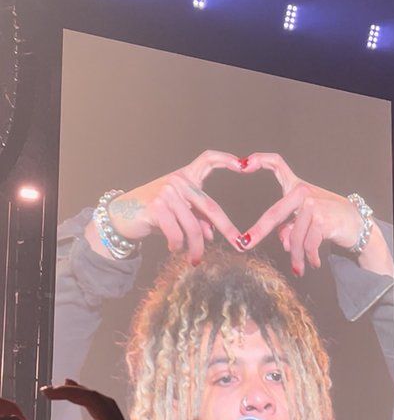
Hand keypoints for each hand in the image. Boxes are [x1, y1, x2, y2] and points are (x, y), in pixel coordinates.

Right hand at [90, 150, 243, 264]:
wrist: (121, 217)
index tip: (245, 164)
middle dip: (227, 228)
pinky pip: (177, 233)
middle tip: (239, 244)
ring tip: (195, 259)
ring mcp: (167, 192)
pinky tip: (174, 249)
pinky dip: (178, 246)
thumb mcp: (178, 214)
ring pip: (193, 227)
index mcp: (185, 177)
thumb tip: (212, 236)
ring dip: (196, 248)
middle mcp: (177, 181)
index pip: (207, 160)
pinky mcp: (157, 207)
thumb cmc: (153, 214)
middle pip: (210, 207)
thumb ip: (197, 220)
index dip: (226, 160)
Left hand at [238, 152, 366, 274]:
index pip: (277, 164)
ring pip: (294, 238)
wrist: (356, 223)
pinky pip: (308, 245)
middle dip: (258, 231)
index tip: (243, 164)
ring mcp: (314, 205)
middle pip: (275, 214)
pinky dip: (309, 258)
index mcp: (297, 187)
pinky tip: (312, 264)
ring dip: (296, 257)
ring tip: (298, 268)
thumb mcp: (305, 221)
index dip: (260, 160)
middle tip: (244, 245)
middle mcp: (303, 192)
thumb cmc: (329, 219)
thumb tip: (283, 243)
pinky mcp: (323, 219)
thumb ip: (289, 228)